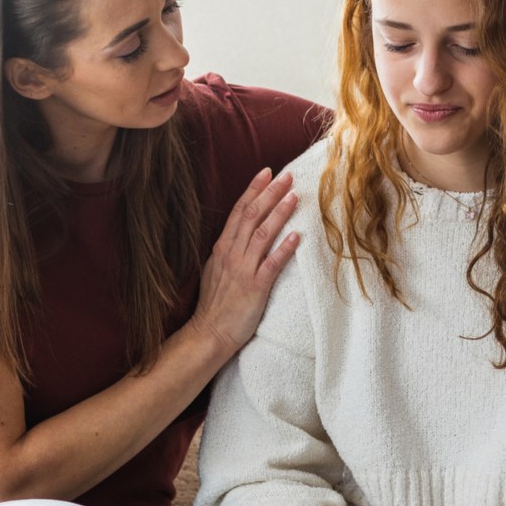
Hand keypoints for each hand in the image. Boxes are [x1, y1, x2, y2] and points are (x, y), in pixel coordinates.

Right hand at [189, 168, 299, 354]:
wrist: (208, 333)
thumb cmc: (215, 303)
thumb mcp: (216, 268)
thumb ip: (229, 248)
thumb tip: (241, 231)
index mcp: (222, 247)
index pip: (238, 211)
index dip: (253, 190)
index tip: (267, 172)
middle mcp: (232, 254)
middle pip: (251, 216)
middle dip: (269, 193)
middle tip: (287, 175)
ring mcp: (243, 270)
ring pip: (262, 234)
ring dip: (279, 213)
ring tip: (294, 196)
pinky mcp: (255, 287)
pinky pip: (271, 264)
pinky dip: (284, 249)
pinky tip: (297, 236)